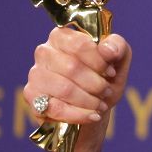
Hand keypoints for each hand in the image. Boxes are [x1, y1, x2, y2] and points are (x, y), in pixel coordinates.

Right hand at [23, 27, 132, 151]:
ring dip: (88, 100)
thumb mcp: (118, 60)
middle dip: (96, 84)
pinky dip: (79, 114)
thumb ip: (118, 47)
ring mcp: (36, 74)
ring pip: (64, 88)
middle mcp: (44, 51)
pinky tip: (92, 116)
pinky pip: (55, 108)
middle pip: (71, 67)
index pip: (79, 44)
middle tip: (107, 92)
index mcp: (63, 35)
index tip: (111, 73)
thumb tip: (107, 50)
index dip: (99, 61)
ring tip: (101, 105)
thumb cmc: (105, 78)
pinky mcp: (32, 97)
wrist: (96, 106)